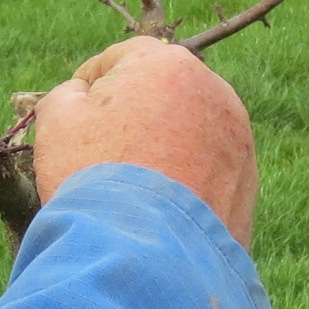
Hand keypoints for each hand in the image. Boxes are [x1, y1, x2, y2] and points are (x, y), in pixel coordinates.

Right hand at [26, 35, 257, 246]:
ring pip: (191, 131)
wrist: (144, 252)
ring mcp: (238, 137)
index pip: (123, 57)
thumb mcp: (58, 121)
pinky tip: (160, 208)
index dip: (91, 82)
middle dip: (135, 113)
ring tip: (134, 185)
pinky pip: (209, 170)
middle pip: (163, 93)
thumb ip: (67, 94)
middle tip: (103, 151)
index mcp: (168, 64)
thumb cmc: (94, 175)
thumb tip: (81, 95)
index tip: (75, 112)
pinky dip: (187, 181)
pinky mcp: (249, 182)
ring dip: (166, 146)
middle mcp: (214, 91)